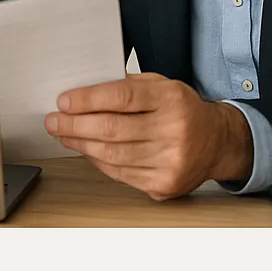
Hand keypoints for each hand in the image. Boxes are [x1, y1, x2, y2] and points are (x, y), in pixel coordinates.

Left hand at [44, 72, 252, 199]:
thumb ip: (127, 86)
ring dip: (81, 144)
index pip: (121, 97)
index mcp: (172, 99)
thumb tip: (82, 91)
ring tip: (64, 134)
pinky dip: (98, 161)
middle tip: (54, 121)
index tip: (64, 101)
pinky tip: (87, 150)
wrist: (217, 142)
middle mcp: (174, 131)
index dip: (87, 100)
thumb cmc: (183, 110)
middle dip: (74, 124)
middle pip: (112, 129)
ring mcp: (171, 161)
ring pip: (112, 154)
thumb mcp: (161, 85)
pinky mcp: (165, 184)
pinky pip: (120, 173)